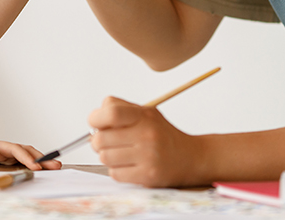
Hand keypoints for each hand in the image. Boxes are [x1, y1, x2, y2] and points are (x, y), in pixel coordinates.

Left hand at [0, 132, 63, 169]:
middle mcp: (4, 147)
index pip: (16, 151)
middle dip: (42, 158)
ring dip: (40, 160)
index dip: (27, 158)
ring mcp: (5, 152)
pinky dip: (32, 162)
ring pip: (26, 154)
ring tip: (54, 166)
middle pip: (27, 151)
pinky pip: (21, 159)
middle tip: (57, 165)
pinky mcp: (4, 157)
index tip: (37, 167)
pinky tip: (39, 168)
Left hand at [88, 96, 202, 187]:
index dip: (96, 118)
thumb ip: (120, 109)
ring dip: (107, 157)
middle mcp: (147, 134)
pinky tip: (128, 165)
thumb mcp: (146, 113)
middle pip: (100, 138)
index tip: (96, 123)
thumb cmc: (162, 135)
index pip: (111, 112)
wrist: (190, 157)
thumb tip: (94, 120)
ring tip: (119, 154)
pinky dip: (116, 170)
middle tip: (106, 142)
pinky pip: (115, 173)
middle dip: (97, 141)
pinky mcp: (148, 175)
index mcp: (144, 116)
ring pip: (105, 157)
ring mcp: (148, 156)